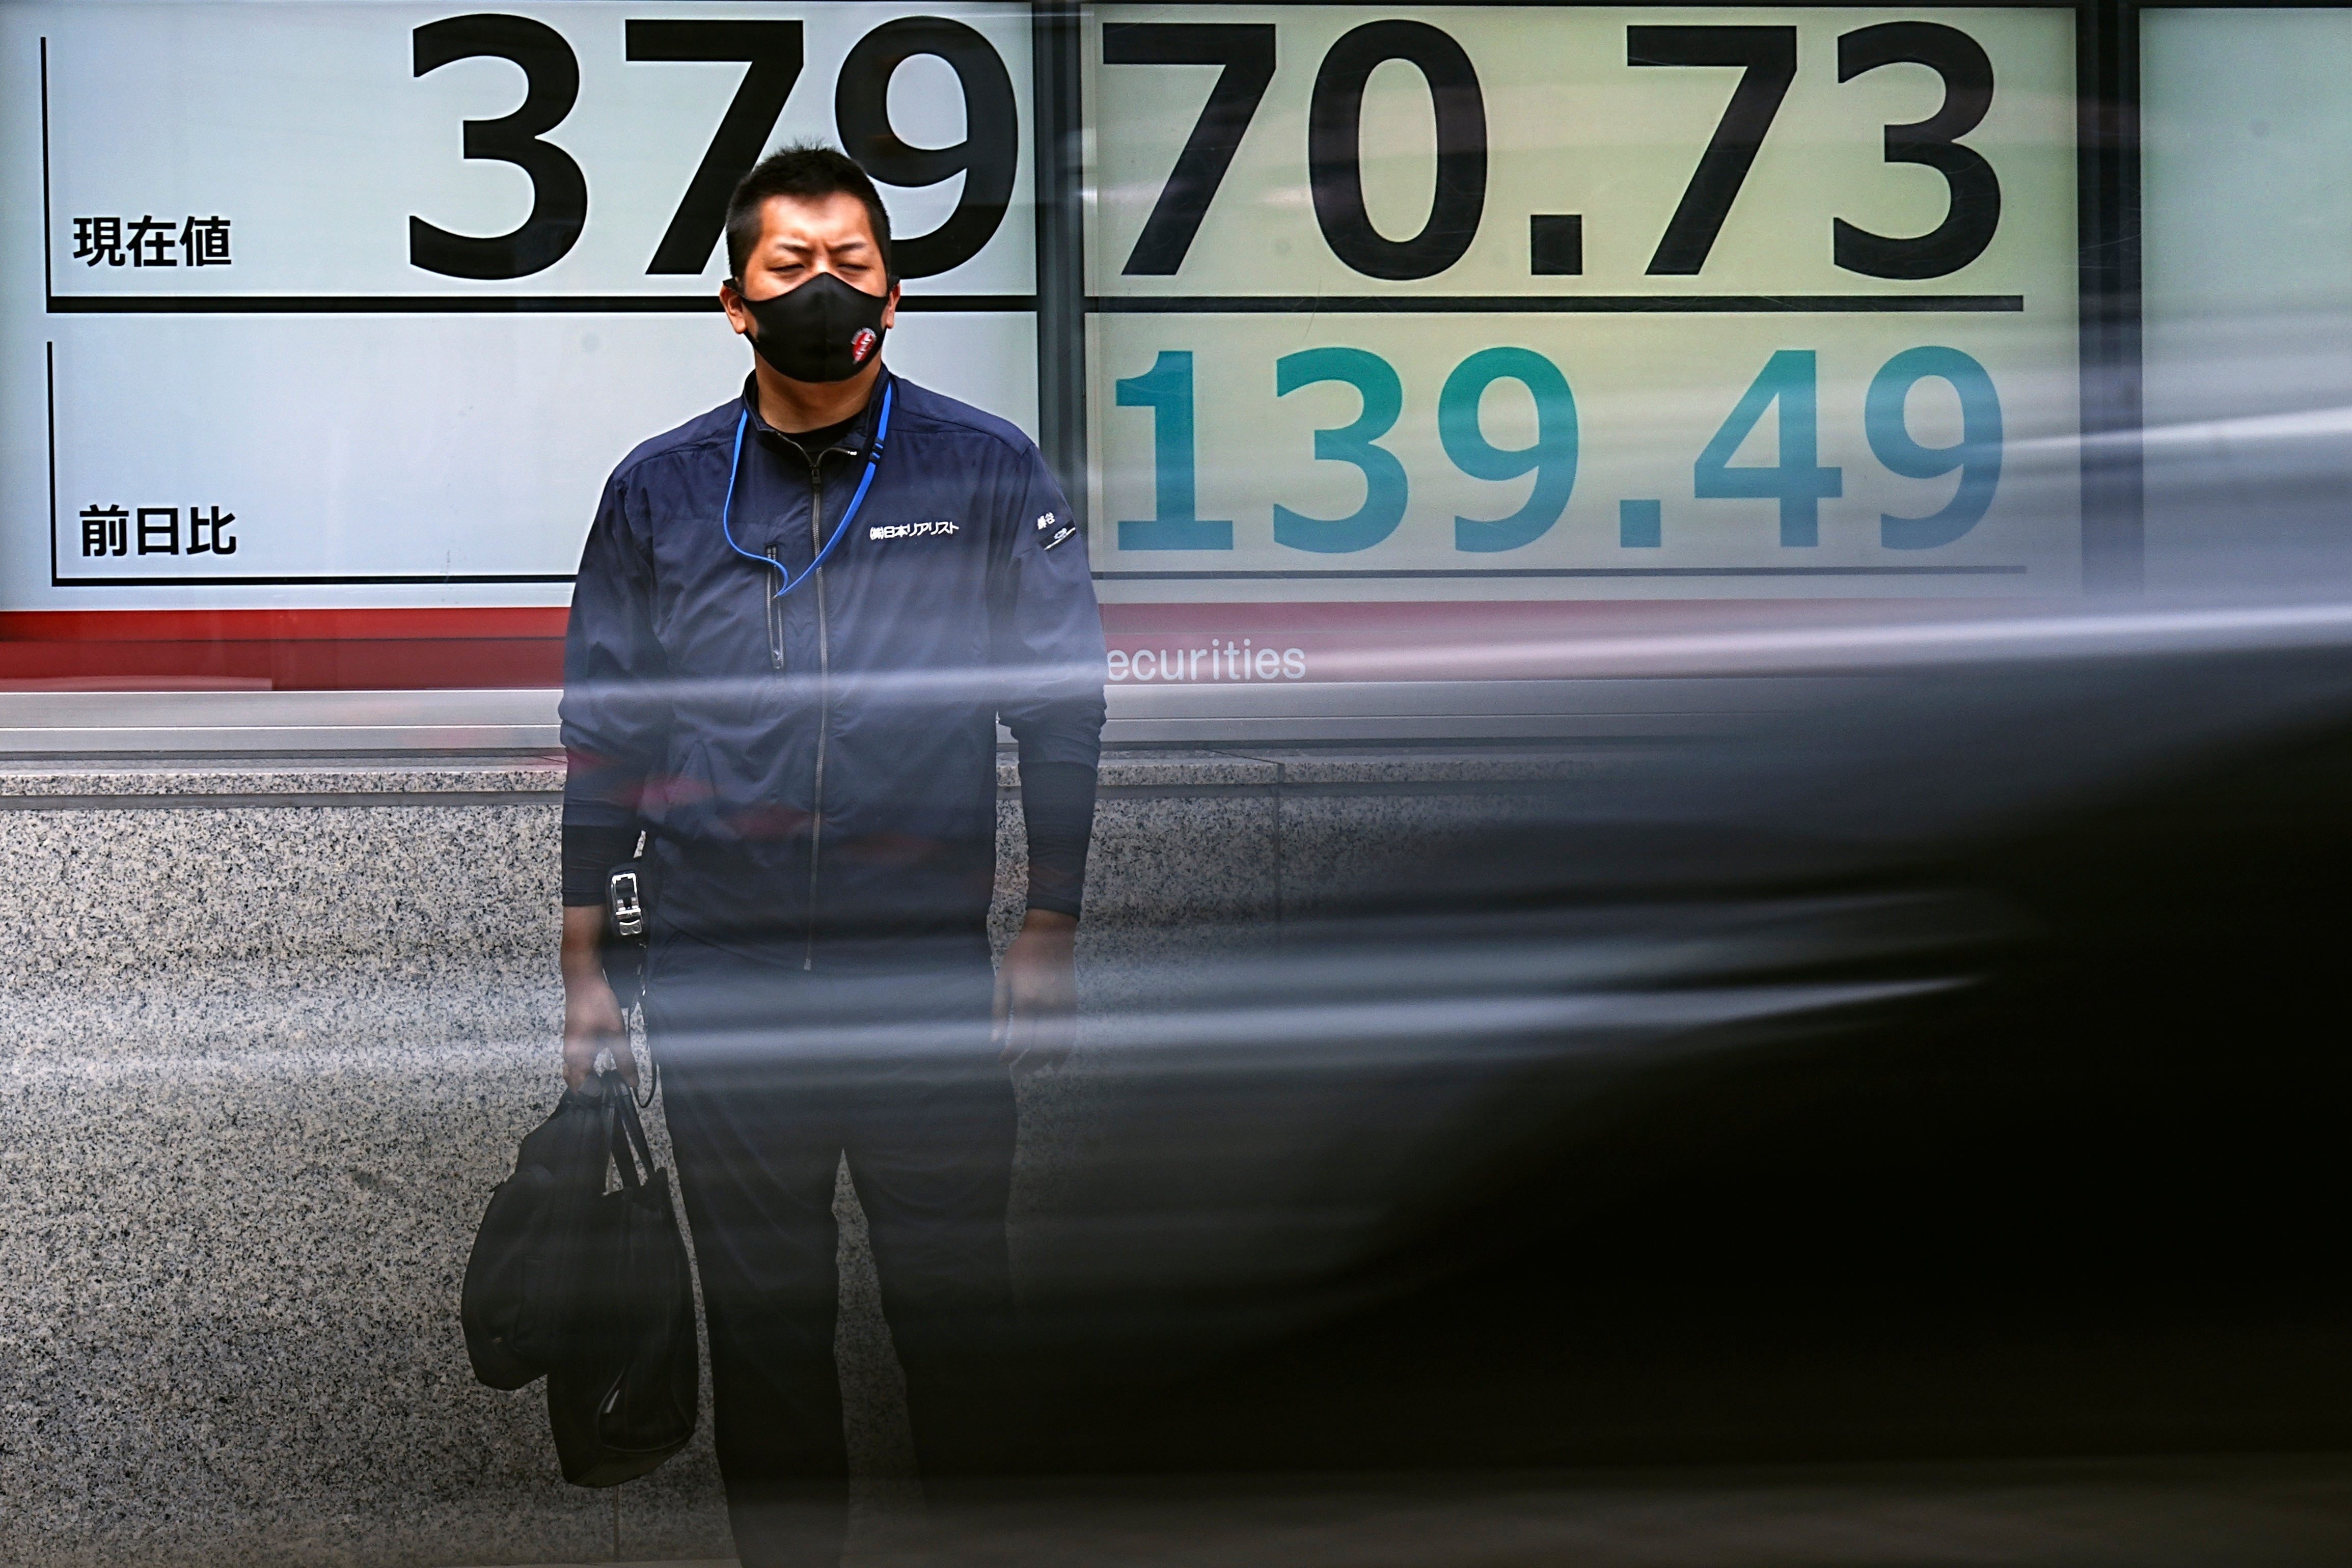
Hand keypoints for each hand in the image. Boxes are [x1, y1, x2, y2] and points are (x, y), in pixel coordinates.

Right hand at [560, 905, 637, 1089]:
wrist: (582, 979)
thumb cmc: (597, 1004)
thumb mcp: (616, 1033)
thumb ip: (624, 1059)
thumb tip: (632, 1083)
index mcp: (576, 1057)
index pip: (582, 1089)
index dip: (597, 1096)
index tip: (614, 1097)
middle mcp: (569, 1054)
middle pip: (574, 1082)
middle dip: (589, 1091)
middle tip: (610, 1091)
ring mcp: (569, 1045)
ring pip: (573, 1071)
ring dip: (587, 1078)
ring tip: (608, 1080)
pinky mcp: (573, 1037)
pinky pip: (575, 1060)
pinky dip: (585, 1067)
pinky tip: (601, 1062)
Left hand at [994, 909, 1077, 1072]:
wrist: (1051, 933)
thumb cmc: (1022, 954)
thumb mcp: (1003, 978)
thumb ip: (1000, 1010)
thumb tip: (996, 1039)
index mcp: (1027, 1000)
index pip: (1019, 1039)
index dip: (1010, 1055)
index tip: (1003, 1060)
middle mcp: (1047, 1006)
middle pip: (1039, 1047)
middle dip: (1027, 1063)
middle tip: (1017, 1070)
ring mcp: (1063, 1006)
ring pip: (1057, 1044)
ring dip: (1044, 1061)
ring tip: (1034, 1069)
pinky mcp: (1073, 1003)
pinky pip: (1071, 1034)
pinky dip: (1064, 1051)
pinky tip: (1056, 1063)